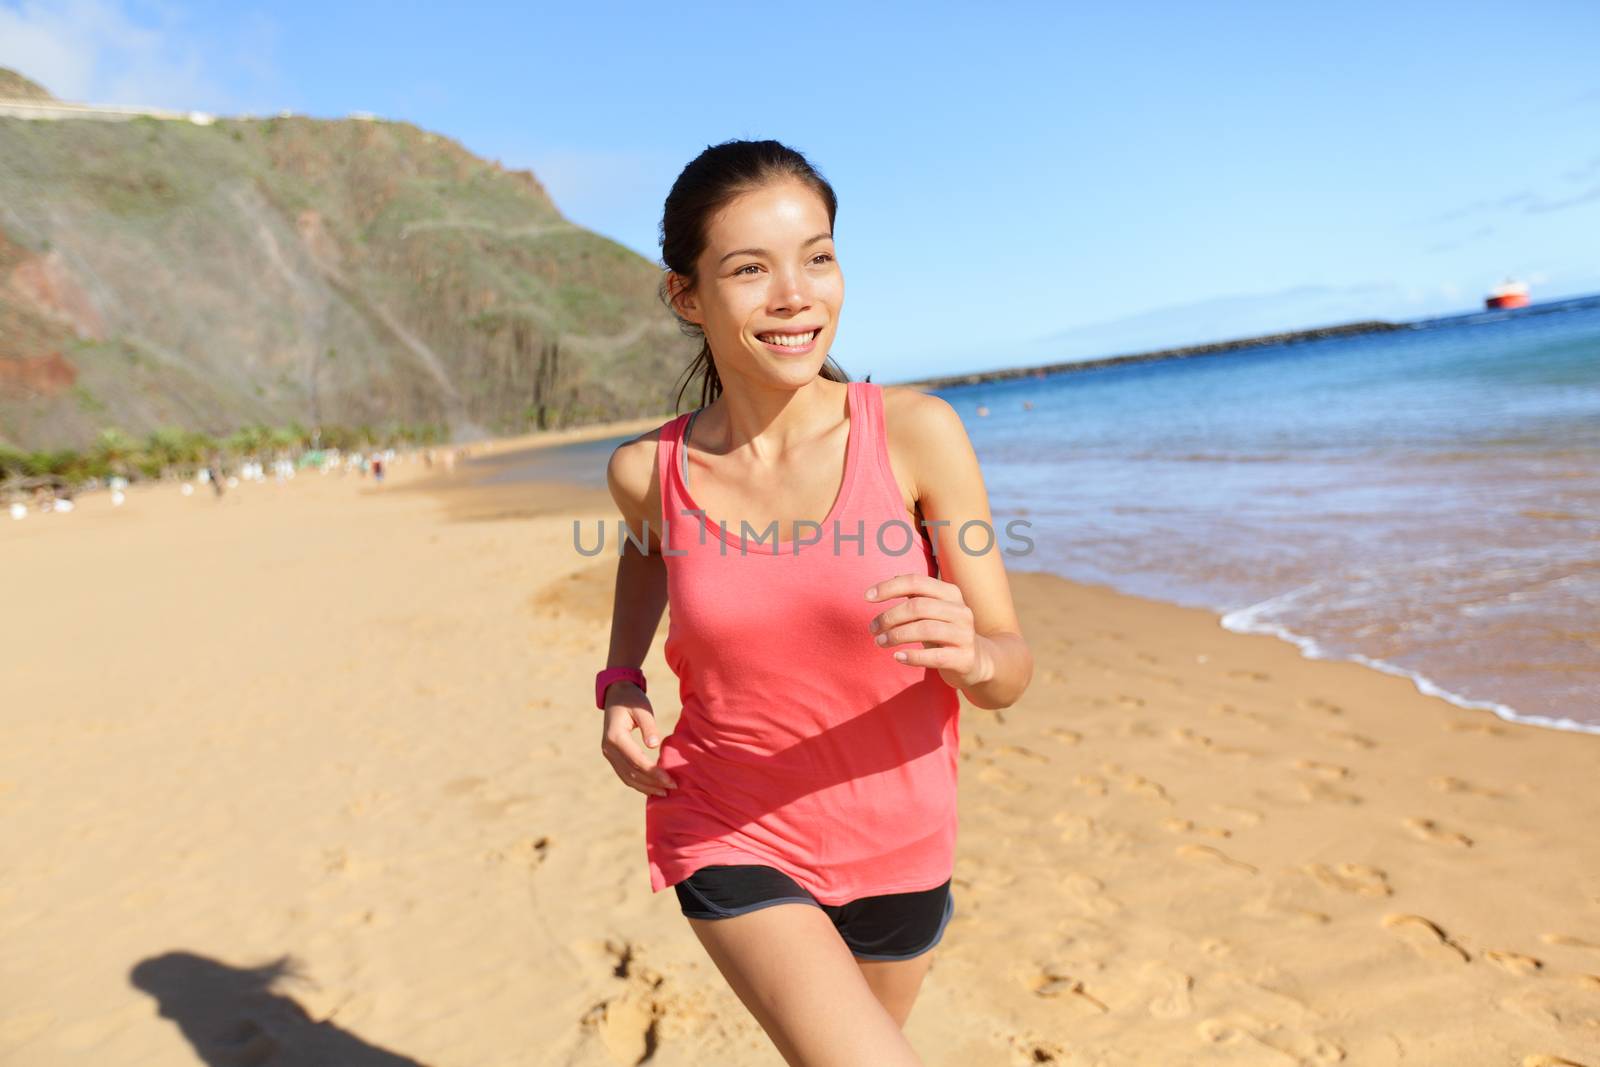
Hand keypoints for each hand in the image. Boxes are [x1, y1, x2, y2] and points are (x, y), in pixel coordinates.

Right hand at [599, 682, 677, 796]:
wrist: (615, 694)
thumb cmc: (632, 699)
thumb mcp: (642, 708)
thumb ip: (649, 726)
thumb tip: (654, 746)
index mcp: (615, 737)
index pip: (637, 761)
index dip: (654, 773)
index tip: (671, 780)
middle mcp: (608, 749)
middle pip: (632, 772)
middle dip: (653, 782)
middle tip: (673, 787)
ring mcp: (608, 754)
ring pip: (627, 777)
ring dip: (645, 787)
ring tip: (664, 792)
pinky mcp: (612, 756)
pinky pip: (625, 774)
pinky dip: (638, 782)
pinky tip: (652, 787)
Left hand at [866, 573, 993, 690]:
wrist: (977, 661)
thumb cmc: (946, 632)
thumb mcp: (933, 610)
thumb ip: (916, 596)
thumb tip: (893, 577)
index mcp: (951, 593)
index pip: (916, 582)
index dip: (889, 587)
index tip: (866, 597)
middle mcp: (960, 610)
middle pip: (918, 606)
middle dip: (889, 616)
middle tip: (872, 628)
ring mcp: (965, 635)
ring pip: (925, 629)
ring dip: (896, 636)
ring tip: (879, 642)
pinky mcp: (964, 658)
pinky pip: (935, 656)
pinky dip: (912, 656)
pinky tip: (897, 657)